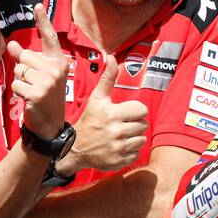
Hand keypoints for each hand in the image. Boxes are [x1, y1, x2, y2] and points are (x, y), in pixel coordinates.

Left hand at [6, 3, 67, 140]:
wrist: (50, 124)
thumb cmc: (44, 96)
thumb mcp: (39, 75)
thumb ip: (26, 59)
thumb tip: (10, 44)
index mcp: (59, 62)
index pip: (50, 38)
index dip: (43, 20)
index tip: (37, 5)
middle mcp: (57, 68)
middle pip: (25, 57)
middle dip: (23, 69)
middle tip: (33, 83)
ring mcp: (49, 81)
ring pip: (19, 70)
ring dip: (20, 82)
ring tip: (32, 92)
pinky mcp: (38, 92)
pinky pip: (17, 84)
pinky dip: (19, 93)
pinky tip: (29, 100)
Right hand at [64, 55, 149, 172]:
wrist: (74, 149)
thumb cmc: (89, 120)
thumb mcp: (97, 98)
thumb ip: (107, 78)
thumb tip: (111, 57)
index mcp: (111, 113)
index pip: (141, 109)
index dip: (134, 110)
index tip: (123, 113)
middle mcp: (115, 131)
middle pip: (143, 124)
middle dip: (134, 123)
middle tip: (120, 124)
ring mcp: (117, 148)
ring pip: (142, 139)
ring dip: (133, 137)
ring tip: (119, 136)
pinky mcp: (119, 161)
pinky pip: (136, 153)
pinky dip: (130, 151)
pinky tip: (118, 147)